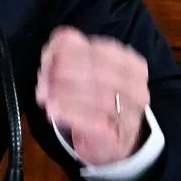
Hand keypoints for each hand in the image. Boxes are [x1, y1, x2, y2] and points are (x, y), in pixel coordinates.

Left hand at [36, 26, 149, 165]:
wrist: (114, 142)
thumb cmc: (98, 99)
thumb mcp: (89, 70)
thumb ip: (72, 51)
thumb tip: (61, 38)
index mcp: (133, 65)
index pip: (102, 51)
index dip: (72, 51)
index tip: (49, 56)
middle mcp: (137, 89)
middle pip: (99, 73)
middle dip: (65, 72)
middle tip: (43, 77)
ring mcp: (130, 115)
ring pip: (98, 97)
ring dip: (64, 93)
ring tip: (43, 93)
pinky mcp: (116, 137)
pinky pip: (94, 122)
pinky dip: (70, 113)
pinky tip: (53, 110)